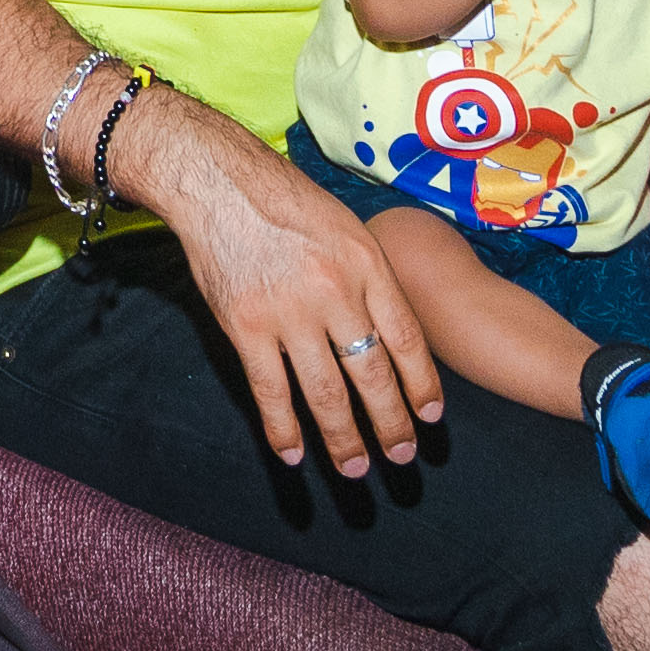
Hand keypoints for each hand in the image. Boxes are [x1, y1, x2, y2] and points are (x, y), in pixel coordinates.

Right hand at [147, 111, 437, 478]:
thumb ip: (369, 277)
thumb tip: (391, 330)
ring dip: (344, 439)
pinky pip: (269, 390)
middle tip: (401, 456)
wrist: (218, 181)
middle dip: (390, 423)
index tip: (431, 418)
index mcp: (365, 264)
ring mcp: (289, 312)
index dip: (422, 385)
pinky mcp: (246, 326)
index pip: (406, 339)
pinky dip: (283, 429)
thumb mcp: (345, 226)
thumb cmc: (284, 200)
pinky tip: (294, 454)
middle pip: (372, 374)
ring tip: (356, 469)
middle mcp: (334, 292)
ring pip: (325, 393)